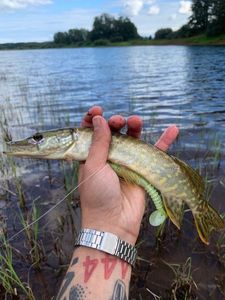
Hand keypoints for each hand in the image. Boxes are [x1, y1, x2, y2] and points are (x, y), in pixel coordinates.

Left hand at [79, 106, 178, 244]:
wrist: (113, 223)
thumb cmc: (97, 196)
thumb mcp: (93, 167)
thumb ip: (98, 143)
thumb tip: (99, 119)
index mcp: (91, 156)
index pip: (91, 133)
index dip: (93, 120)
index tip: (97, 110)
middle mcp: (109, 157)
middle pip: (114, 133)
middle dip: (116, 122)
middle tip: (119, 121)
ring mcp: (126, 163)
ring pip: (133, 139)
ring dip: (135, 127)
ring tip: (136, 120)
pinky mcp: (142, 170)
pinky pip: (154, 153)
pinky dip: (164, 142)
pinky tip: (173, 129)